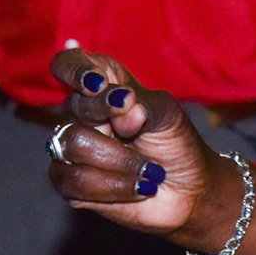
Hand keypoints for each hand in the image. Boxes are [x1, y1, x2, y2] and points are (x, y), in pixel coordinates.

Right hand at [46, 49, 244, 254]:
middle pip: (74, 107)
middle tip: (138, 129)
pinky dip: (113, 185)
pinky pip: (75, 181)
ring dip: (119, 160)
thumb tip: (122, 102)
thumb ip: (142, 104)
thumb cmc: (175, 142)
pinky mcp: (71, 183)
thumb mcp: (166, 115)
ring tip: (149, 169)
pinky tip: (137, 187)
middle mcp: (80, 114)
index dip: (75, 70)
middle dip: (111, 120)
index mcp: (101, 85)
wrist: (187, 189)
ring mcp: (71, 148)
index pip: (68, 64)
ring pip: (73, 145)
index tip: (96, 84)